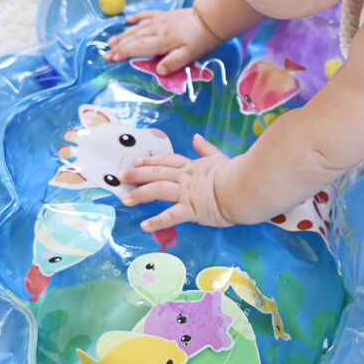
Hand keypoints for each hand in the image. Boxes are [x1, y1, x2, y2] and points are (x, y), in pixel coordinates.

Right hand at [105, 7, 219, 73]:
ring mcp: (159, 20)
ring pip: (136, 28)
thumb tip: (159, 71)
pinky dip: (135, 18)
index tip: (111, 58)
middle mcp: (156, 29)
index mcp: (161, 40)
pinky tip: (127, 20)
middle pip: (133, 38)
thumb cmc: (200, 40)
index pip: (137, 47)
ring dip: (122, 35)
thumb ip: (174, 63)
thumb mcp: (190, 55)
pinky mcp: (164, 15)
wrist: (209, 19)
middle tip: (105, 54)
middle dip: (118, 47)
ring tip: (110, 42)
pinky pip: (146, 15)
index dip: (123, 53)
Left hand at [119, 135, 235, 228]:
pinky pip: (170, 216)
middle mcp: (185, 178)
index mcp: (192, 167)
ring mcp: (186, 193)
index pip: (168, 161)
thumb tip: (196, 137)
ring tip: (124, 199)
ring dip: (139, 194)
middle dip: (137, 174)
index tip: (137, 161)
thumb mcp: (218, 157)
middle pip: (157, 173)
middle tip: (120, 175)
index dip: (151, 160)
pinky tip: (144, 226)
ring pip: (158, 191)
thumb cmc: (235, 173)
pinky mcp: (191, 209)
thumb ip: (206, 148)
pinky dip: (156, 222)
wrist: (244, 186)